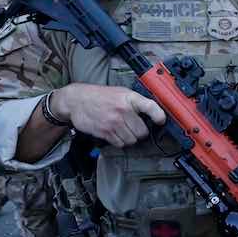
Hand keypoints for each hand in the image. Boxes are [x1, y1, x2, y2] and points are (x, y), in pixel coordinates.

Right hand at [50, 84, 165, 146]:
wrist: (77, 100)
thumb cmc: (100, 96)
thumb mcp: (120, 92)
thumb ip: (135, 102)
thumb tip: (152, 114)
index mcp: (129, 98)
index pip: (151, 107)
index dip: (158, 116)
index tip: (160, 121)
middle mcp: (123, 110)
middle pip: (142, 132)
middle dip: (139, 132)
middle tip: (133, 127)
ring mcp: (114, 122)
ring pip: (132, 140)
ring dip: (129, 138)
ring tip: (122, 130)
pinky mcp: (105, 132)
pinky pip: (120, 144)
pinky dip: (119, 142)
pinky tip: (114, 133)